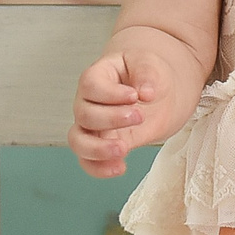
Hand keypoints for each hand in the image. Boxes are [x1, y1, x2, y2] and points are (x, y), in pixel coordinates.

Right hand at [71, 49, 168, 178]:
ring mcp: (91, 127)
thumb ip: (147, 75)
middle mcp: (88, 102)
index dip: (110, 93)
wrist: (157, 93)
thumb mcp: (150, 65)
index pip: (90, 85)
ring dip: (98, 149)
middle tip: (140, 116)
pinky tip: (120, 168)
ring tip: (123, 149)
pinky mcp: (101, 146)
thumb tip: (146, 92)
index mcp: (97, 77)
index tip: (134, 95)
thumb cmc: (147, 74)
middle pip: (84, 114)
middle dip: (112, 119)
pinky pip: (88, 162)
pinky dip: (100, 169)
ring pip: (77, 141)